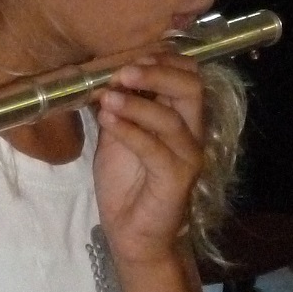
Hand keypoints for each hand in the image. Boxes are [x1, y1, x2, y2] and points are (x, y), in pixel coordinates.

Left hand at [91, 53, 204, 272]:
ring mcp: (187, 156)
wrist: (132, 236)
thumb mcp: (116, 138)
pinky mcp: (177, 179)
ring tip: (107, 96)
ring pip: (171, 117)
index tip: (126, 55)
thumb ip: (117, 109)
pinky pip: (154, 148)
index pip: (186, 75)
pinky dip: (130, 130)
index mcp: (181, 117)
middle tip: (122, 70)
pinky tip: (107, 118)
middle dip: (156, 71)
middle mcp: (191, 133)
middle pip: (190, 86)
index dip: (161, 59)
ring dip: (136, 101)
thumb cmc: (126, 186)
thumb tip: (102, 77)